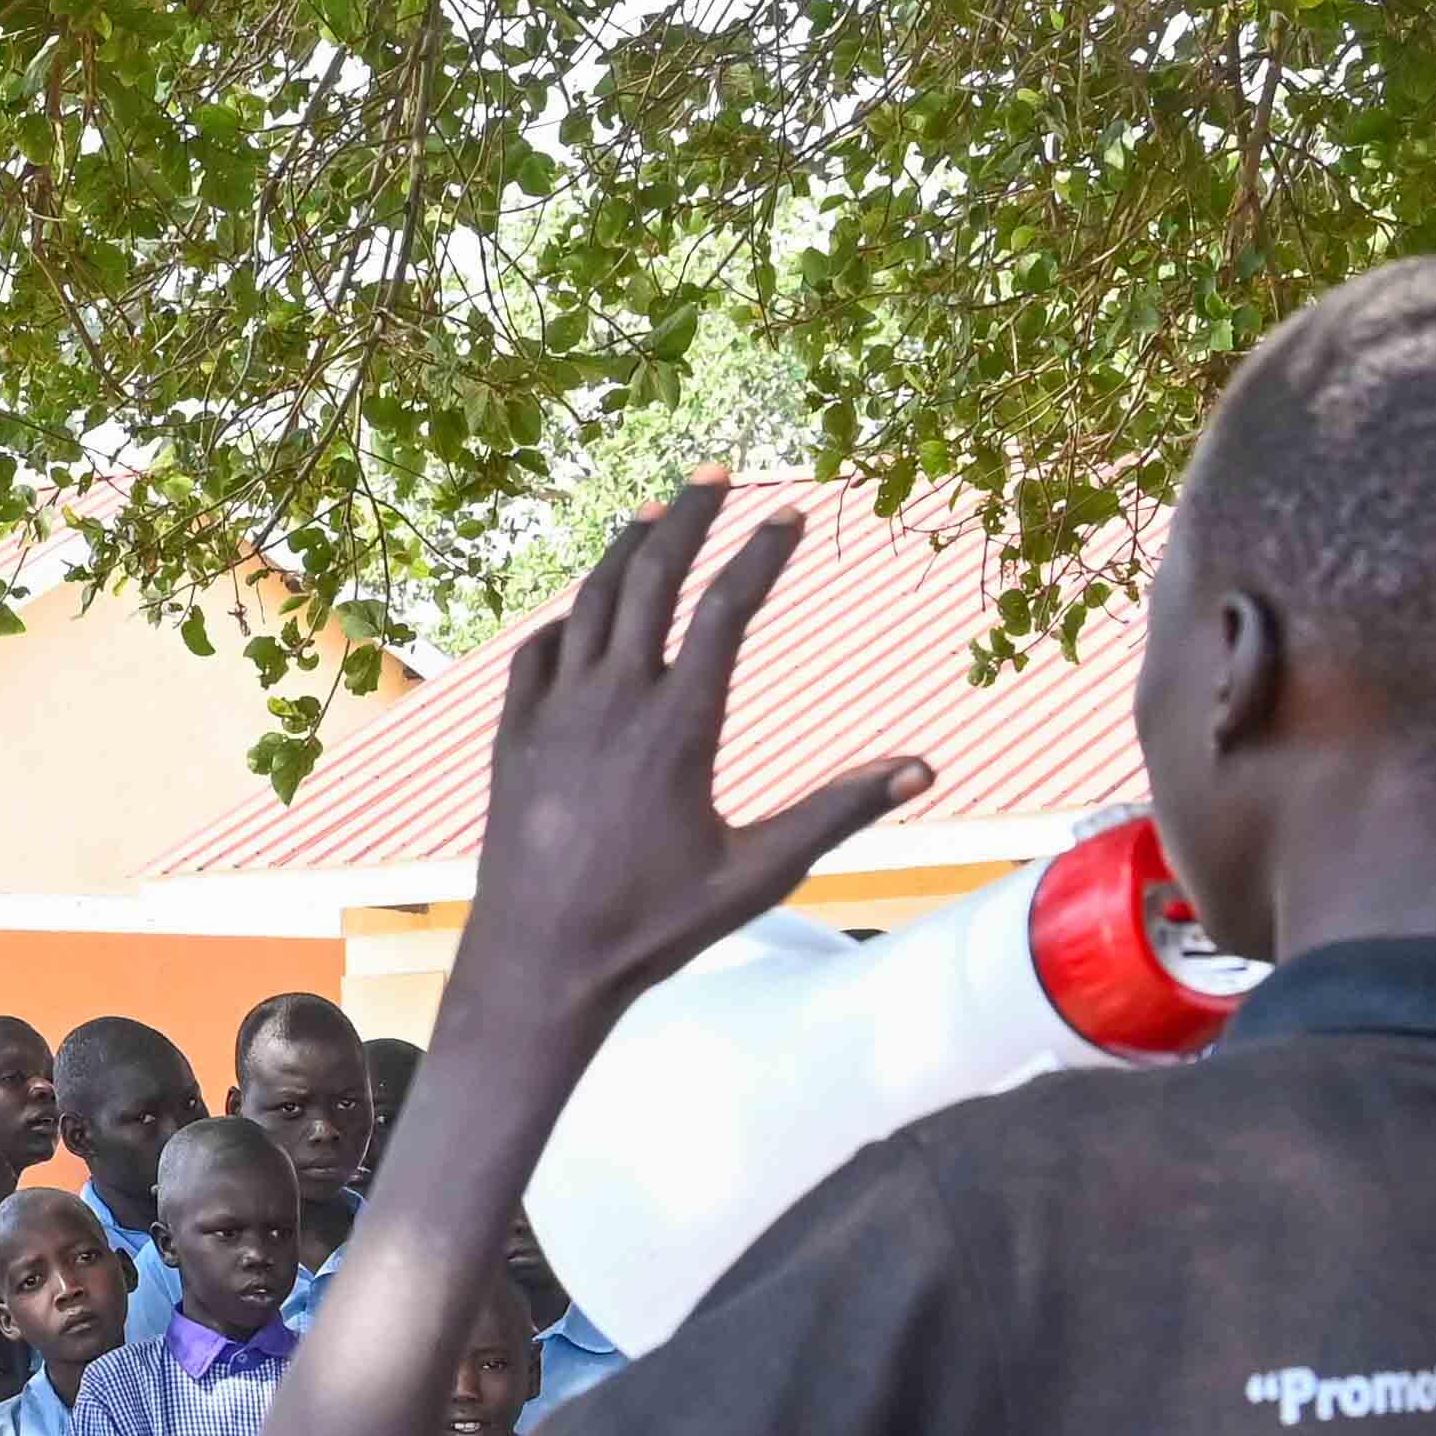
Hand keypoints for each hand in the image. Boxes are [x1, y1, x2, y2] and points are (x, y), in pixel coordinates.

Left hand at [442, 486, 925, 1047]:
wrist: (539, 963)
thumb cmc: (653, 927)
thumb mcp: (757, 873)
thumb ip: (837, 812)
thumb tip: (923, 768)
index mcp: (679, 725)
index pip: (726, 609)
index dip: (761, 553)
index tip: (791, 513)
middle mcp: (611, 700)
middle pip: (650, 576)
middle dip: (687, 516)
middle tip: (717, 473)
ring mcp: (552, 713)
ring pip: (587, 602)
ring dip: (621, 549)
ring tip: (652, 511)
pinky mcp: (512, 735)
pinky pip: (537, 654)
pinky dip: (566, 619)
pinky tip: (581, 613)